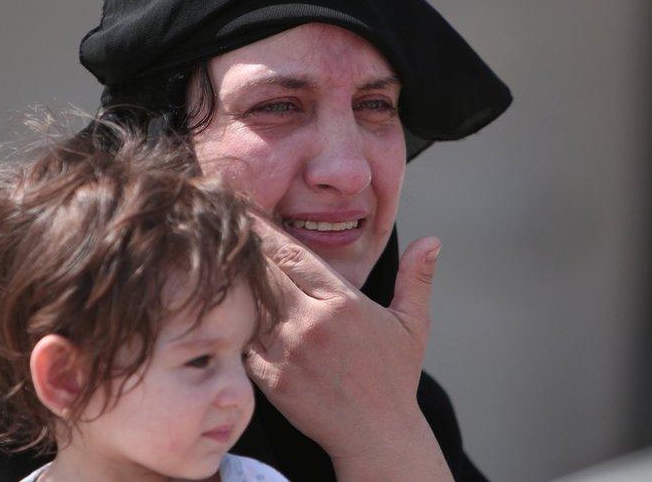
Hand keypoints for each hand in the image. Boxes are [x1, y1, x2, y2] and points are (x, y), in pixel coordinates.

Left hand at [245, 216, 442, 462]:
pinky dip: (234, 329)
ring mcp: (289, 352)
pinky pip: (242, 344)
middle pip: (265, 273)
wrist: (377, 435)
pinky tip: (225, 315)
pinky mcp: (272, 380)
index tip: (250, 216)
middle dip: (245, 251)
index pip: (293, 254)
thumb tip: (432, 241)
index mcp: (343, 303)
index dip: (267, 232)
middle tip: (226, 233)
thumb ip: (416, 279)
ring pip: (249, 306)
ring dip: (236, 287)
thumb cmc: (394, 378)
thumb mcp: (413, 325)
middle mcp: (312, 323)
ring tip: (219, 266)